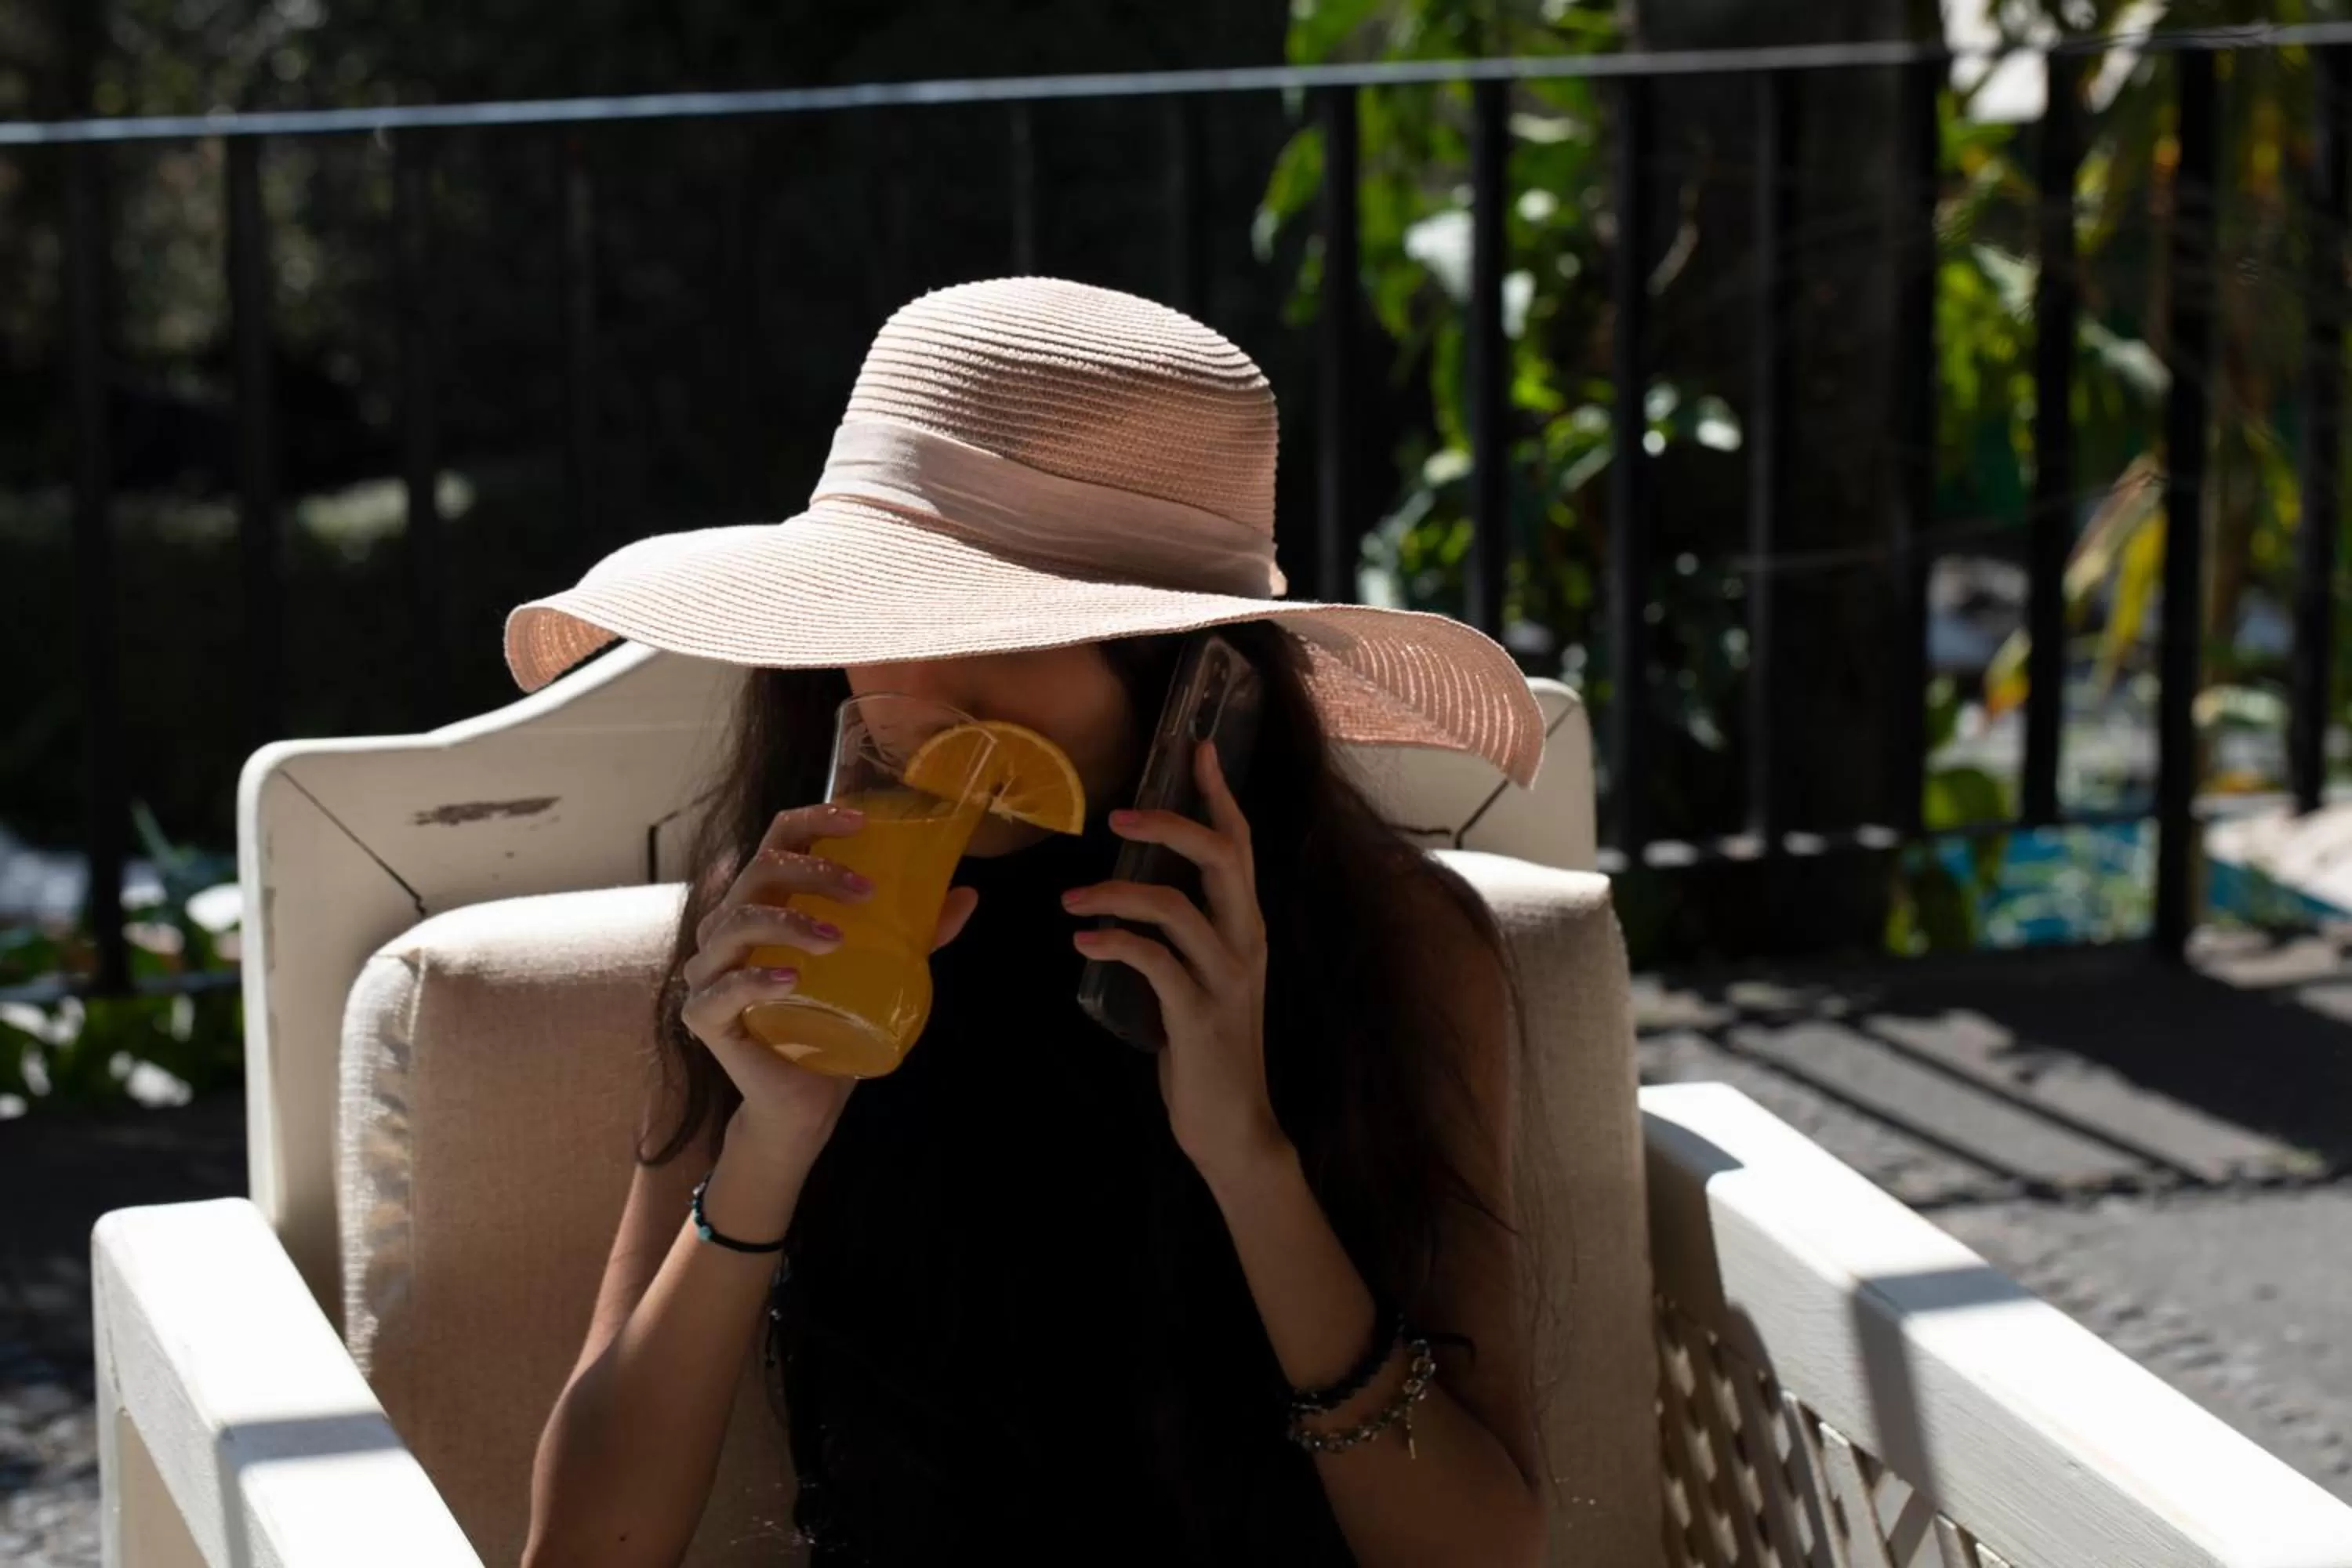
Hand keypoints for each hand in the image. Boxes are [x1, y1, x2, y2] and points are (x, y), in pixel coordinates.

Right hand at [681, 802, 979, 1162]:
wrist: (807, 1101)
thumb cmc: (833, 1024)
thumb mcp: (882, 969)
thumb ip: (917, 933)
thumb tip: (968, 895)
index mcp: (765, 902)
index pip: (777, 841)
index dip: (813, 820)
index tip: (861, 821)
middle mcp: (728, 927)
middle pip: (758, 872)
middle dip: (815, 872)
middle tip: (866, 892)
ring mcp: (710, 971)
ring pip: (735, 922)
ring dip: (788, 920)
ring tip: (835, 939)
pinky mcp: (703, 1016)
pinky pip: (720, 989)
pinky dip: (753, 979)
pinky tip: (789, 978)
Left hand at [1063, 740, 1285, 1182]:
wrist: (1235, 1128)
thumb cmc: (1208, 1050)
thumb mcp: (1203, 978)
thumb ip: (1183, 936)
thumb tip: (1136, 890)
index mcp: (1247, 928)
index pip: (1240, 845)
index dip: (1220, 794)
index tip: (1198, 749)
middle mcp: (1246, 943)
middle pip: (1221, 858)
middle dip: (1171, 822)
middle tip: (1119, 811)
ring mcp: (1226, 980)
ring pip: (1178, 907)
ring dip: (1118, 890)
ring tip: (1072, 897)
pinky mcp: (1199, 1016)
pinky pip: (1154, 962)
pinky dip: (1114, 942)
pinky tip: (1083, 941)